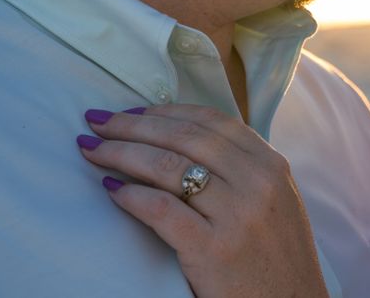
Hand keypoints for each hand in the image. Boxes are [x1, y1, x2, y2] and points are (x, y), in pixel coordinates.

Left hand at [77, 104, 328, 297]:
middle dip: (134, 124)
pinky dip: (131, 195)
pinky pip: (161, 209)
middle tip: (97, 120)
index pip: (212, 121)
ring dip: (122, 153)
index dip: (166, 111)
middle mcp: (257, 181)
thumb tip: (186, 140)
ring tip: (93, 151)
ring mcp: (237, 214)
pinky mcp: (213, 249)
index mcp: (271, 165)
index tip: (133, 111)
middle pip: (184, 136)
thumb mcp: (275, 202)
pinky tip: (111, 189)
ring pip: (168, 166)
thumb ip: (243, 169)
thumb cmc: (277, 259)